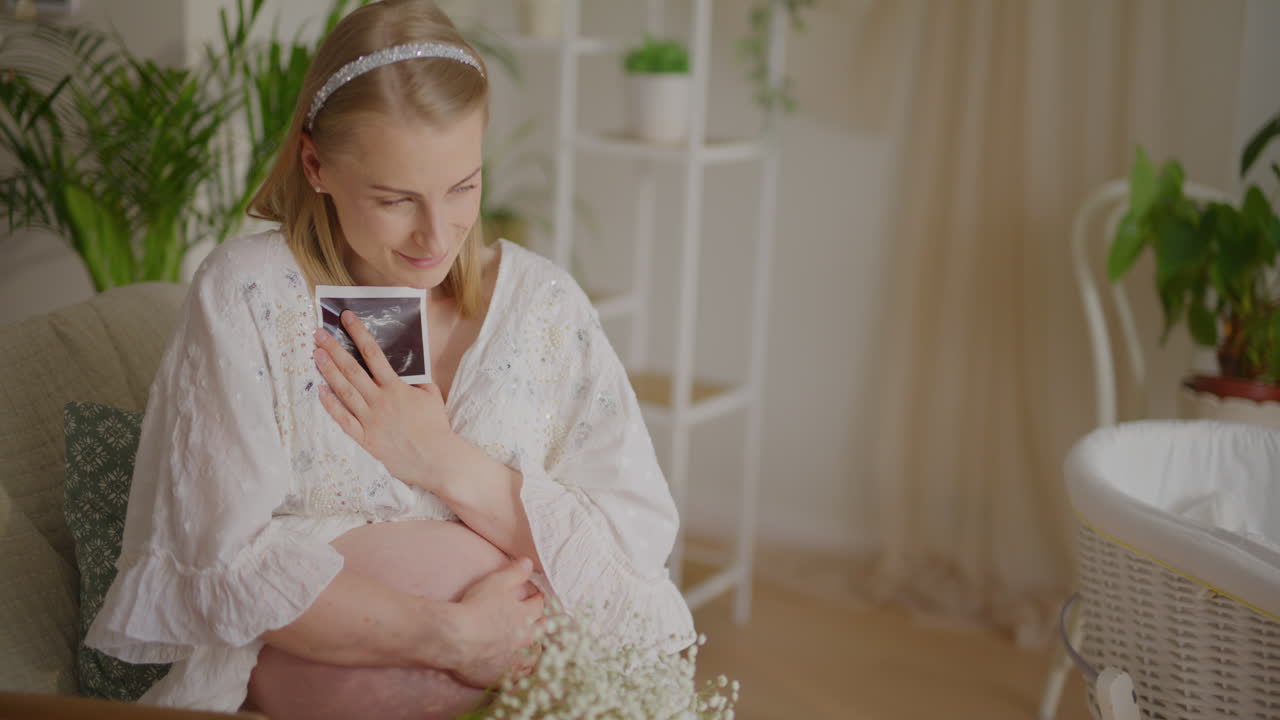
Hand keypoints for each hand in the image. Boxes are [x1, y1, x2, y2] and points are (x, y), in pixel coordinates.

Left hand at [313, 310, 455, 490]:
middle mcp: (379, 400)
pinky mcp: (365, 438)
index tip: (347, 318)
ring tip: (315, 354)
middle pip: (352, 369)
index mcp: (396, 387)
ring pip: (344, 391)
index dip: (359, 333)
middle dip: (334, 349)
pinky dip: (331, 405)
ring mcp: (370, 420)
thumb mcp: (431, 395)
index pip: (373, 354)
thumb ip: (418, 379)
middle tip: (319, 333)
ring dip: (328, 371)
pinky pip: (343, 419)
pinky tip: (320, 390)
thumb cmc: (435, 426)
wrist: (435, 459)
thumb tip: (405, 366)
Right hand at [450, 558, 544, 688]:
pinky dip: (524, 670)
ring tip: (532, 644)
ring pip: (535, 654)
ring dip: (535, 647)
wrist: (455, 639)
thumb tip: (529, 562)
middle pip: (542, 629)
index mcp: (526, 615)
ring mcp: (517, 659)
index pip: (539, 603)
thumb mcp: (495, 583)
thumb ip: (514, 573)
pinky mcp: (505, 676)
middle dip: (541, 621)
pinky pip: (521, 675)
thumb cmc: (474, 608)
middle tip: (537, 619)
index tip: (535, 595)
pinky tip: (521, 667)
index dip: (537, 597)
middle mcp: (526, 638)